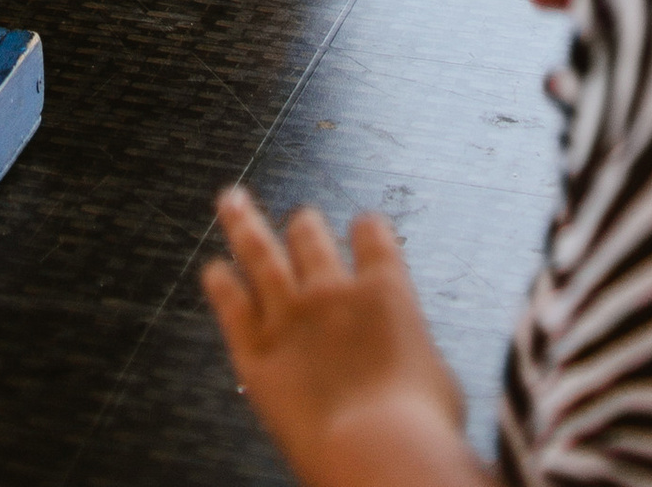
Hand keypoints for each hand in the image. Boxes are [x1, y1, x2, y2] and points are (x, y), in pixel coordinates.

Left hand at [202, 192, 472, 486]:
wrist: (377, 451)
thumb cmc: (420, 428)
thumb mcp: (438, 381)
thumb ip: (414, 354)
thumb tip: (413, 364)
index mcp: (385, 292)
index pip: (373, 236)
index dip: (368, 229)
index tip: (364, 226)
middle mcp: (332, 292)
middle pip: (310, 237)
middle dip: (304, 226)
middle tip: (300, 219)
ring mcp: (288, 317)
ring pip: (259, 253)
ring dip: (243, 223)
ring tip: (231, 200)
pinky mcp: (256, 352)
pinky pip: (232, 306)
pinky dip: (221, 285)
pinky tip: (213, 272)